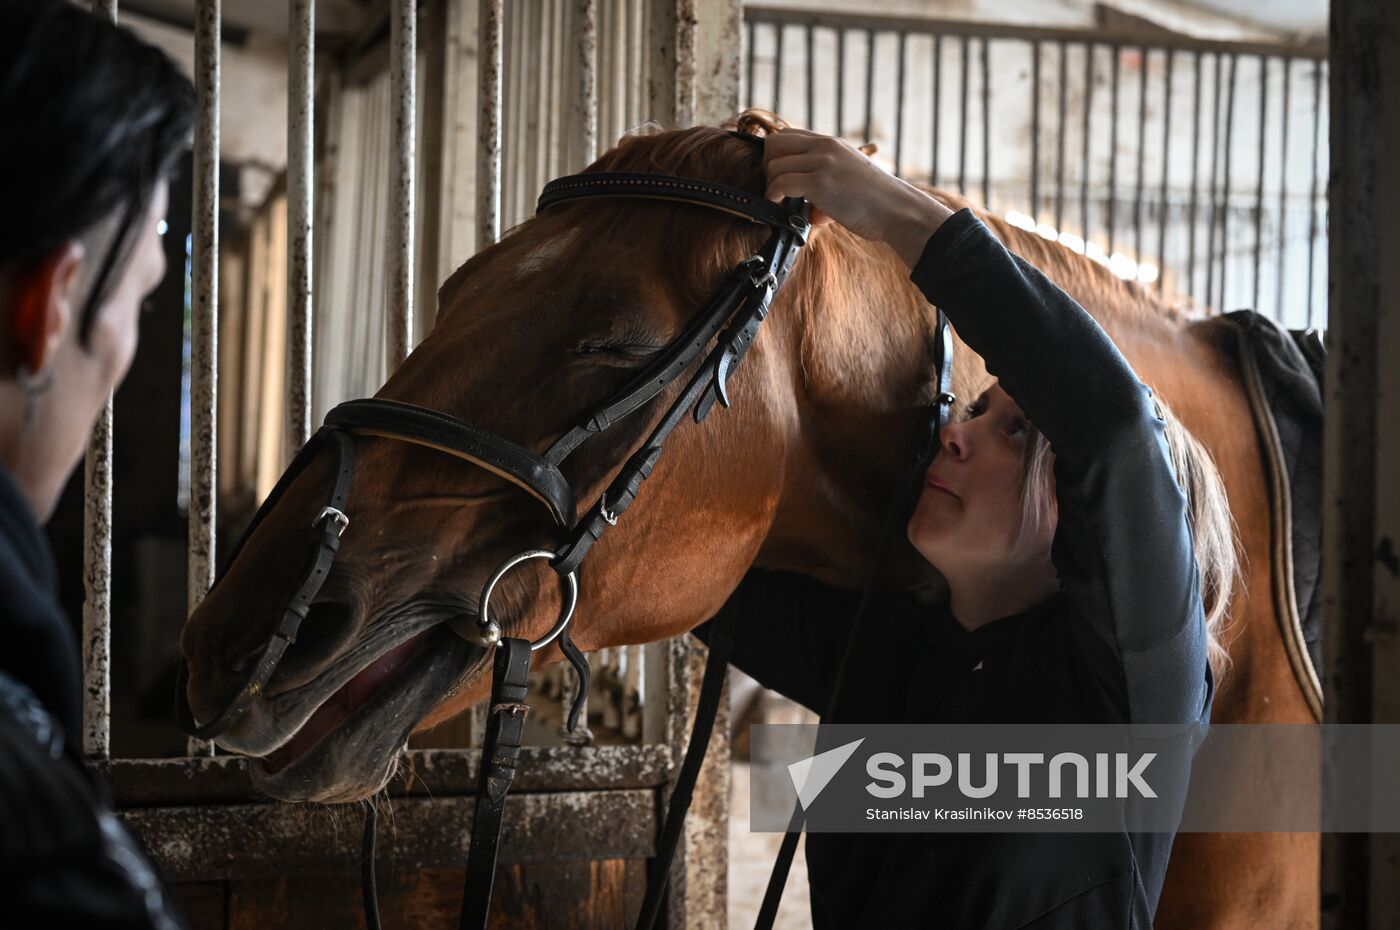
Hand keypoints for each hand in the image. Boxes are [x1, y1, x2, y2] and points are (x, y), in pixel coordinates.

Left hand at [762, 128, 954, 268]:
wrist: (897, 209)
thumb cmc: (876, 202)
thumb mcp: (849, 179)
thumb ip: (826, 184)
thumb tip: (811, 213)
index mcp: (831, 143)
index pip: (788, 134)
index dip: (777, 156)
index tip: (778, 176)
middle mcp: (825, 146)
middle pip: (774, 143)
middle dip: (768, 166)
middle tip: (776, 188)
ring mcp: (822, 162)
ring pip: (774, 165)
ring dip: (771, 185)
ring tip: (781, 201)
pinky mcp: (820, 182)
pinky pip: (781, 183)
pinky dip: (773, 196)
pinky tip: (779, 207)